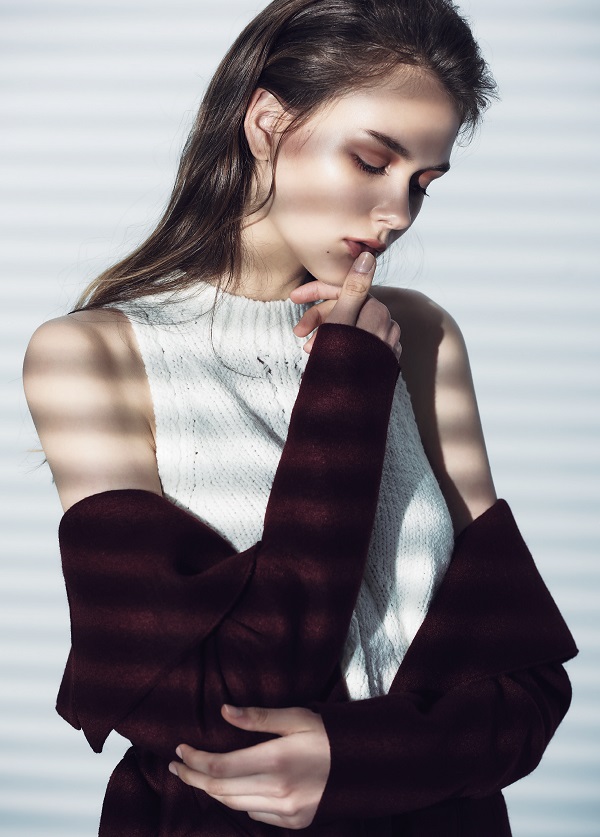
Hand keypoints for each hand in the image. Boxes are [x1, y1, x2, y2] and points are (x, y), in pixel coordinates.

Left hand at [169, 704, 329, 829]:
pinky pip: (255, 813)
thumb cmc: (329, 734)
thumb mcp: (296, 717)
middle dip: (193, 778)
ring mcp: (286, 811)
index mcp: (275, 761)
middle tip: (177, 766)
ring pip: (234, 805)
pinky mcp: (294, 822)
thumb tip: (224, 711)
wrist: (366, 766)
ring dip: (211, 791)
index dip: (195, 761)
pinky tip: (230, 789)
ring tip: (195, 776)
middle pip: (220, 790)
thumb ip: (258, 717)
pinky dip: (237, 801)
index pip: (220, 767)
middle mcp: (277, 791)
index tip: (180, 750)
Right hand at [291, 251, 401, 360]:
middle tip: (299, 335)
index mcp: (376, 311)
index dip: (316, 292)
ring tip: (310, 350)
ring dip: (327, 332)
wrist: (350, 409)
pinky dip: (340, 344)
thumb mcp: (344, 321)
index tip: (292, 298)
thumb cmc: (344, 363)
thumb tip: (368, 255)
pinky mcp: (380, 360)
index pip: (344, 290)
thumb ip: (355, 288)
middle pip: (346, 308)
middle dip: (320, 317)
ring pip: (349, 326)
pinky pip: (357, 343)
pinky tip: (327, 356)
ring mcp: (384, 343)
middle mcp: (385, 324)